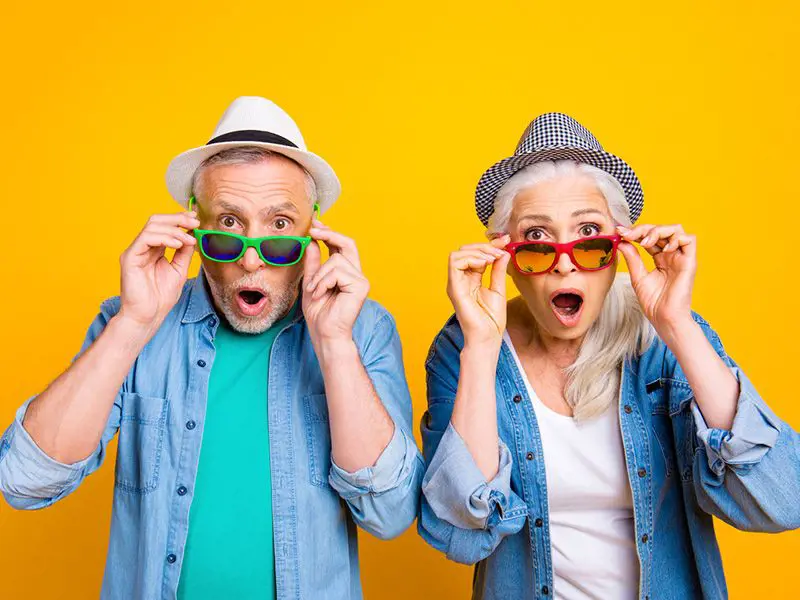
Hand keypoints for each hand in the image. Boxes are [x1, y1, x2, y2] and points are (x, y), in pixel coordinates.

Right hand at [118, 211, 198, 330]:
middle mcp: (142, 247)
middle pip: (157, 221)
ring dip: (174, 230)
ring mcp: (135, 251)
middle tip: (195, 221)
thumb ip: (184, 252)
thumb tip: (192, 234)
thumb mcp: (179, 270)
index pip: (164, 226)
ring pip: (152, 226)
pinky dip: (164, 238)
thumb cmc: (161, 297)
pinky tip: (178, 244)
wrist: (148, 316)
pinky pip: (146, 238)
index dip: (180, 219)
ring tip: (189, 239)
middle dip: (178, 218)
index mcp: (153, 250)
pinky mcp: (129, 257)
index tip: (196, 218)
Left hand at [302, 219, 368, 344]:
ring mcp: (360, 279)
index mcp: (345, 272)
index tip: (314, 224)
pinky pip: (337, 272)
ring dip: (319, 275)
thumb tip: (312, 241)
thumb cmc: (319, 313)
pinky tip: (321, 294)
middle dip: (329, 233)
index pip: (340, 246)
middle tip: (313, 230)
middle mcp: (356, 274)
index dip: (329, 232)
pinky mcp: (361, 286)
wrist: (325, 333)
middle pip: (347, 243)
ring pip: (336, 260)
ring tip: (314, 291)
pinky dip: (323, 282)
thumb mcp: (311, 282)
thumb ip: (313, 263)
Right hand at [447, 235, 510, 346]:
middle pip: (465, 250)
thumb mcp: (499, 289)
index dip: (490, 244)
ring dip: (477, 251)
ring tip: (493, 258)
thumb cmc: (491, 320)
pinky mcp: (454, 288)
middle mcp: (460, 280)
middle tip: (501, 250)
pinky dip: (471, 258)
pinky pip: (455, 264)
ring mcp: (455, 284)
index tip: (506, 240)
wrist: (488, 338)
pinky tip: (485, 262)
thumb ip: (498, 270)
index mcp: (470, 279)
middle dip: (484, 245)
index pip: (475, 254)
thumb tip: (503, 252)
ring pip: (457, 254)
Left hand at [616, 223, 696, 334]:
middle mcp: (671, 255)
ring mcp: (681, 258)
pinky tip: (663, 249)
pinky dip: (675, 238)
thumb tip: (622, 241)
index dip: (635, 231)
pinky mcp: (690, 262)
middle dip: (643, 228)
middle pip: (661, 230)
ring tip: (645, 242)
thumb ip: (632, 257)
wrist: (664, 318)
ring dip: (658, 231)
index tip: (619, 231)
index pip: (649, 236)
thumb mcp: (637, 276)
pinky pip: (689, 240)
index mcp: (660, 258)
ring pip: (675, 230)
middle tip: (628, 235)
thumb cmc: (653, 302)